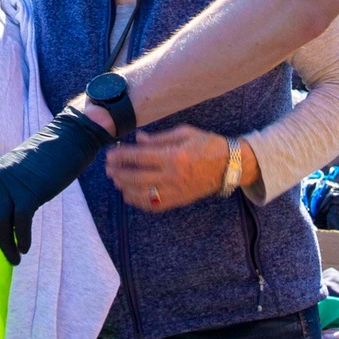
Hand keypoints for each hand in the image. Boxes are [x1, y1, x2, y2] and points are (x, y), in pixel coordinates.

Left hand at [0, 107, 111, 267]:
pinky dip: (22, 240)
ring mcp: (9, 189)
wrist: (64, 142)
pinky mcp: (29, 194)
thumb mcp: (14, 179)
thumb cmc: (41, 162)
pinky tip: (26, 247)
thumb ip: (3, 201)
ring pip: (0, 228)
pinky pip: (20, 224)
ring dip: (6, 249)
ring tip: (15, 260)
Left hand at [105, 125, 233, 212]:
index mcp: (174, 156)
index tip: (110, 154)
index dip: (121, 156)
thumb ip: (159, 138)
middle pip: (136, 177)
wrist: (230, 165)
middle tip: (108, 168)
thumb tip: (138, 139)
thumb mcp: (184, 133)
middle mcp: (173, 175)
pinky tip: (129, 195)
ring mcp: (176, 191)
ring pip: (142, 194)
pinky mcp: (179, 200)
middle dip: (118, 173)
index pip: (139, 156)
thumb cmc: (208, 144)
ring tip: (116, 180)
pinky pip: (154, 205)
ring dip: (125, 188)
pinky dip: (138, 201)